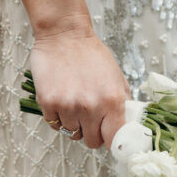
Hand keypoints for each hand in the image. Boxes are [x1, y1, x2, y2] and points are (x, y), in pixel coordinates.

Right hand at [30, 16, 130, 149]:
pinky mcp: (48, 103)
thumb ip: (123, 104)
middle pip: (92, 142)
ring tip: (74, 103)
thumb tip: (127, 127)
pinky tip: (62, 100)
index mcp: (112, 101)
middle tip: (90, 119)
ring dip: (74, 124)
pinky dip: (58, 118)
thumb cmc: (92, 55)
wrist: (65, 34)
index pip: (115, 139)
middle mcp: (91, 107)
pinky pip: (55, 125)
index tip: (109, 139)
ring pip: (72, 133)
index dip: (112, 142)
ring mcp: (68, 106)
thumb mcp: (117, 78)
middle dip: (92, 133)